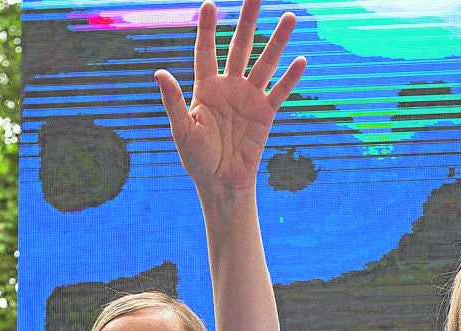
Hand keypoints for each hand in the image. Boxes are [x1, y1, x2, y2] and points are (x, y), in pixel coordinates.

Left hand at [155, 0, 305, 193]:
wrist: (221, 182)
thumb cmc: (196, 159)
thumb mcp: (181, 130)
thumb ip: (173, 101)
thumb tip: (159, 72)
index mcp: (205, 88)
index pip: (206, 51)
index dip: (207, 28)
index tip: (209, 4)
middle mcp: (229, 87)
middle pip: (239, 46)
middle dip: (247, 21)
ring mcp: (249, 98)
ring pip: (265, 63)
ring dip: (277, 41)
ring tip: (289, 17)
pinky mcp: (266, 113)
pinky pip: (280, 92)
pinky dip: (290, 78)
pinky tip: (301, 59)